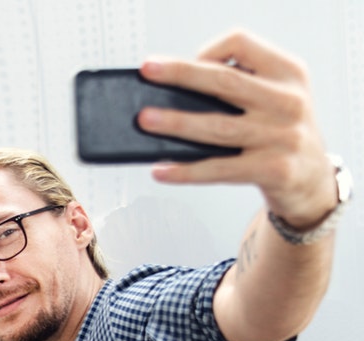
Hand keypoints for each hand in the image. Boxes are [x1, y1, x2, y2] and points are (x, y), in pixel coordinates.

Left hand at [136, 30, 336, 226]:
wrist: (312, 177)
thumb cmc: (279, 131)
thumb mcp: (274, 96)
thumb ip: (239, 85)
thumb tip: (171, 93)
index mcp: (288, 72)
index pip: (243, 44)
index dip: (209, 50)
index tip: (182, 63)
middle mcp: (289, 101)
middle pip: (225, 81)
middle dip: (181, 75)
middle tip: (148, 72)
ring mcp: (283, 136)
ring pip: (218, 127)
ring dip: (176, 123)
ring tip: (145, 120)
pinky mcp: (273, 169)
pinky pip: (219, 169)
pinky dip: (185, 171)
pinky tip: (161, 169)